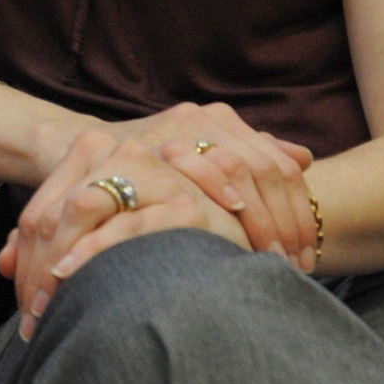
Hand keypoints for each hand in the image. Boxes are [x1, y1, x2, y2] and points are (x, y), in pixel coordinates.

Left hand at [0, 130, 245, 340]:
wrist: (239, 216)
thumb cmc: (165, 224)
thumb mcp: (105, 220)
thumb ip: (56, 232)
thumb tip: (1, 262)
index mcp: (95, 150)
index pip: (40, 209)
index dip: (24, 258)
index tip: (22, 303)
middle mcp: (123, 152)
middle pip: (53, 211)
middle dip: (37, 267)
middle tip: (31, 317)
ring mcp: (154, 170)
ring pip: (83, 210)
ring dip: (59, 264)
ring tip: (47, 308)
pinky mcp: (184, 201)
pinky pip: (127, 226)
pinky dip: (97, 253)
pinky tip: (77, 275)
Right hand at [109, 102, 317, 269]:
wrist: (78, 152)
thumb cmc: (148, 169)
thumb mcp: (204, 159)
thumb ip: (249, 155)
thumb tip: (305, 157)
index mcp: (219, 119)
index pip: (277, 166)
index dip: (297, 212)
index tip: (306, 255)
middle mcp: (197, 117)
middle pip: (262, 168)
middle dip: (282, 222)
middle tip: (293, 267)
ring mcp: (170, 131)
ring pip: (234, 168)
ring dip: (256, 220)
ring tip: (265, 260)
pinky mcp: (139, 147)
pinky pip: (188, 171)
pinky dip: (212, 197)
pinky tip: (224, 227)